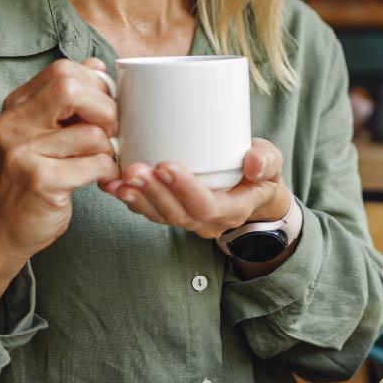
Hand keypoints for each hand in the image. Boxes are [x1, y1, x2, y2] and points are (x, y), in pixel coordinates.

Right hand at [0, 58, 118, 310]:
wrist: (0, 228)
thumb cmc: (30, 177)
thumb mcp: (39, 131)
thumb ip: (65, 100)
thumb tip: (98, 66)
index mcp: (16, 106)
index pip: (64, 71)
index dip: (96, 85)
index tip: (104, 108)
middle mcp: (14, 124)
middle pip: (73, 89)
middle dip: (106, 110)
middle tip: (109, 133)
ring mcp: (24, 152)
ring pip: (92, 132)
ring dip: (109, 149)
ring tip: (102, 160)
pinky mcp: (41, 181)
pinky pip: (95, 165)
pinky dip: (108, 171)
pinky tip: (100, 179)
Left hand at [102, 138, 290, 239]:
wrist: (253, 190)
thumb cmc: (259, 172)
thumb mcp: (272, 162)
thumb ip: (265, 161)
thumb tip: (252, 163)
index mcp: (233, 209)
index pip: (207, 206)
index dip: (185, 189)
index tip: (166, 166)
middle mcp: (208, 221)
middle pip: (177, 214)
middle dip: (153, 192)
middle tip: (134, 169)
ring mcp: (188, 220)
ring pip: (159, 216)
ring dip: (137, 198)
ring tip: (118, 179)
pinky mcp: (172, 212)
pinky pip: (149, 211)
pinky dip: (129, 199)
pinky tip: (110, 184)